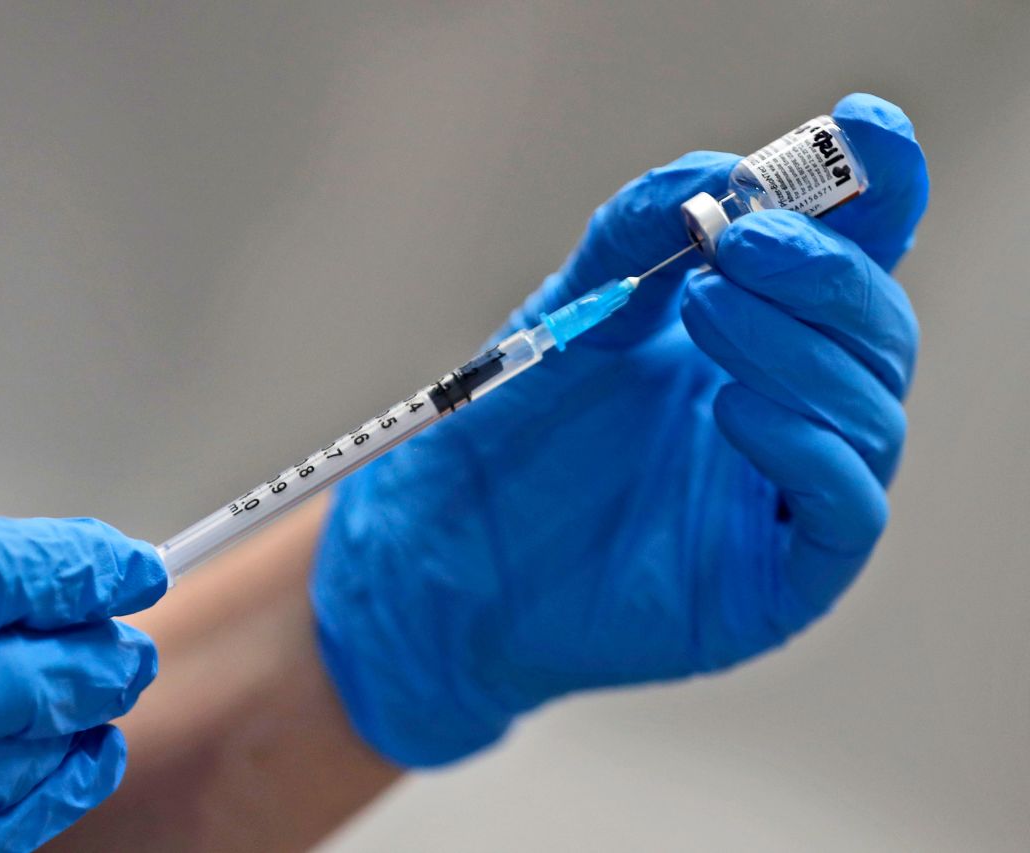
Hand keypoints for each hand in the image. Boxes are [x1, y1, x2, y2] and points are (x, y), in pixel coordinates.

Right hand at [0, 516, 165, 850]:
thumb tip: (100, 577)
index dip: (86, 569)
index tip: (140, 570)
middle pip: (30, 673)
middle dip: (103, 654)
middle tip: (132, 647)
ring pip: (34, 749)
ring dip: (85, 714)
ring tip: (102, 689)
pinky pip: (13, 824)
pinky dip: (69, 783)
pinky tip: (95, 750)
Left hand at [312, 93, 927, 765]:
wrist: (448, 549)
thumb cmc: (513, 435)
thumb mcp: (574, 313)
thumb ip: (637, 238)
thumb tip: (711, 175)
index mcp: (758, 337)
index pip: (853, 259)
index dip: (878, 192)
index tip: (860, 129)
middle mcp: (791, 409)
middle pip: (874, 328)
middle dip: (820, 273)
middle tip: (740, 241)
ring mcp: (787, 494)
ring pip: (867, 409)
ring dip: (798, 346)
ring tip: (707, 307)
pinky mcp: (780, 576)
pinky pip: (842, 508)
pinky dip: (806, 447)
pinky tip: (731, 407)